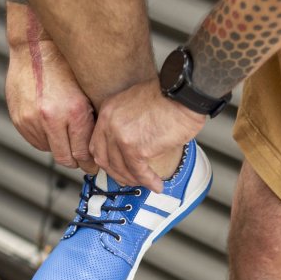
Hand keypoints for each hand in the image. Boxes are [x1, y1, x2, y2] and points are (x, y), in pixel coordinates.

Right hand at [5, 34, 95, 172]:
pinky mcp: (19, 118)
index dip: (90, 162)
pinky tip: (50, 121)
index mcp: (75, 111)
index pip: (83, 154)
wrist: (37, 46)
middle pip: (66, 158)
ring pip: (49, 150)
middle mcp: (52, 118)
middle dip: (76, 160)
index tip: (93, 165)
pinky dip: (43, 136)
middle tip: (82, 158)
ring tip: (64, 128)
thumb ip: (93, 121)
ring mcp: (32, 119)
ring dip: (58, 145)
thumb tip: (100, 147)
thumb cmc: (66, 65)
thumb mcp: (88, 92)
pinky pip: (34, 140)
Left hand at [90, 79, 204, 191]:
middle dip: (117, 174)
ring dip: (134, 180)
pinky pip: (139, 172)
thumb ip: (128, 120)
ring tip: (146, 184)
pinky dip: (148, 182)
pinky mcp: (137, 148)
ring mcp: (121, 136)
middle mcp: (109, 123)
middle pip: (104, 159)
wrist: (183, 94)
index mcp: (108, 110)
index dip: (107, 160)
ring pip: (121, 168)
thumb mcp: (137, 102)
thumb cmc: (168, 94)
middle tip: (129, 180)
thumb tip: (135, 140)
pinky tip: (156, 185)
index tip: (116, 168)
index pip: (97, 144)